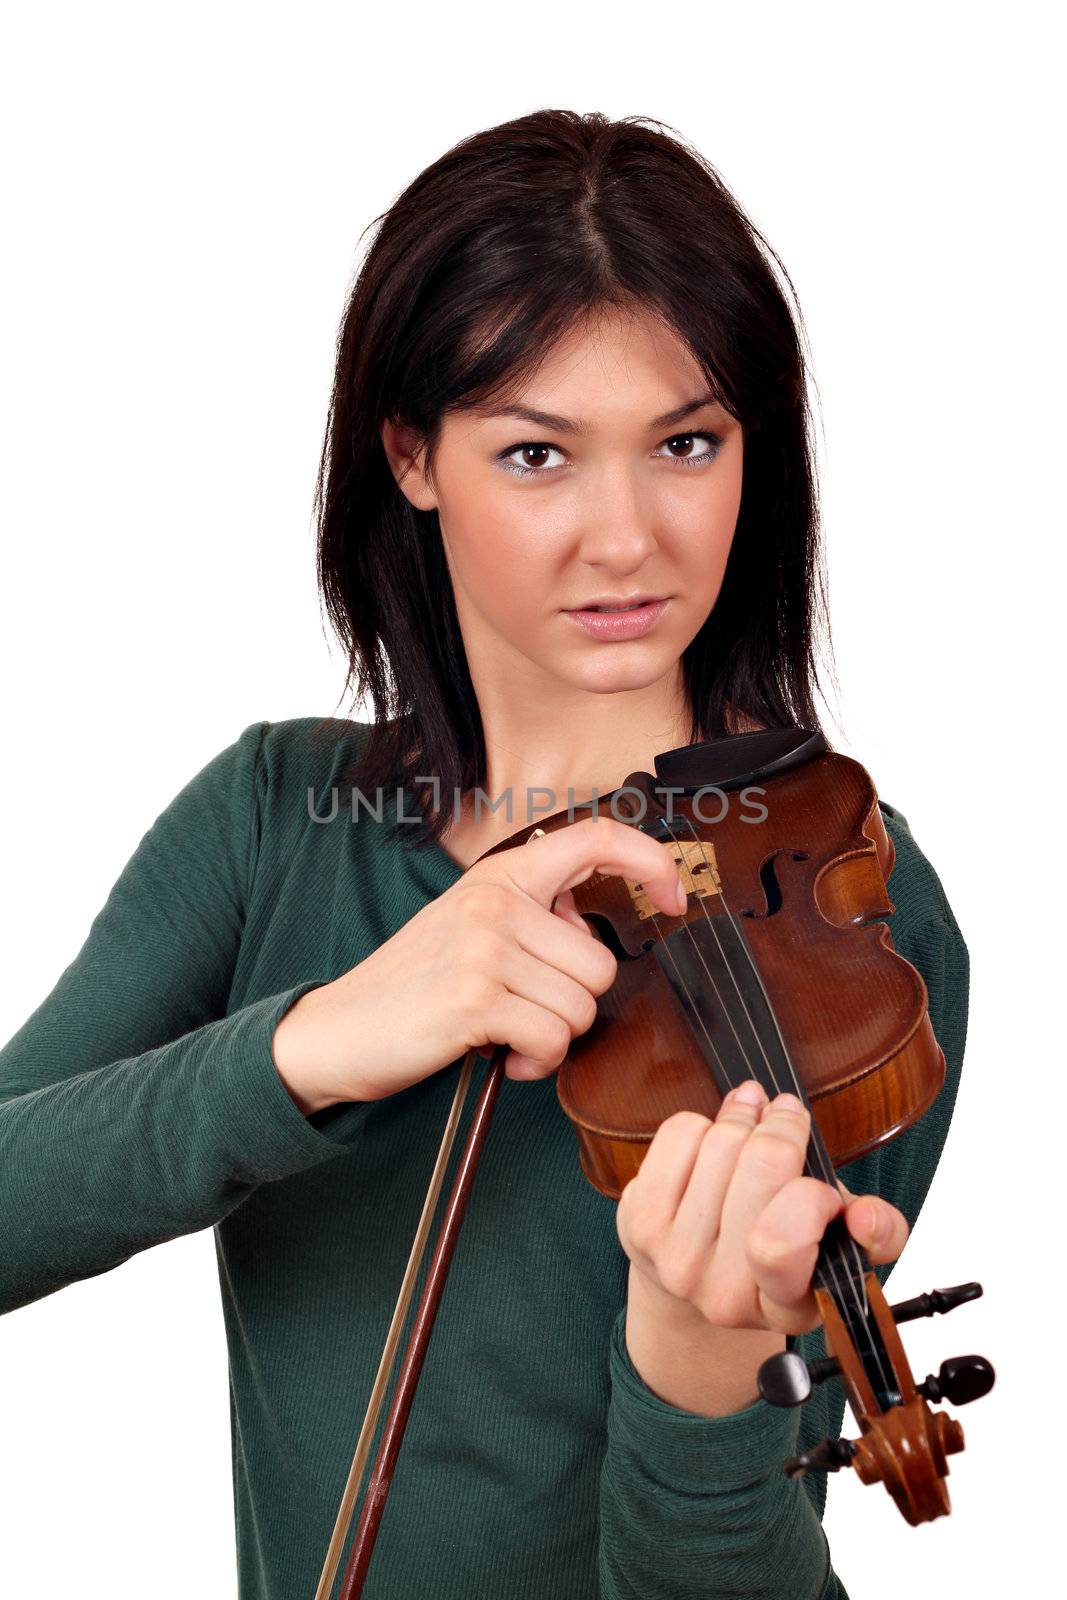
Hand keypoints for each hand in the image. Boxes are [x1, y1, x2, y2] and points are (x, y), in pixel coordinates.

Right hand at [272, 815, 686, 1111]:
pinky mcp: (476, 999)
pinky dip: (537, 1063)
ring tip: (508, 1036)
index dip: (651, 863)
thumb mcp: (472, 926)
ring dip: (554, 1039)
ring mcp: (486, 947)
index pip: (596, 838)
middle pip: (600, 963)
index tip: (674, 899)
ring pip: (582, 1007)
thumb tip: (590, 926)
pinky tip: (503, 1057)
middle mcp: (496, 901)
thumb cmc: (413, 986)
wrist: (339, 1031)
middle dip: (574, 1005)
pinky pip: (554, 1040)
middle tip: (526, 1013)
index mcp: (501, 874)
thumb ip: (532, 914)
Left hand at [616, 1078, 909, 1338]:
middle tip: (787, 1116)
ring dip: (743, 1118)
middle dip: (782, 1128)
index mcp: (784, 1307)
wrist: (701, 1273)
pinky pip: (681, 1133)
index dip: (810, 1198)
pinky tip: (712, 1142)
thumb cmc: (781, 1246)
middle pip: (758, 1167)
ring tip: (752, 1120)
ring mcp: (673, 1260)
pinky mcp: (637, 1222)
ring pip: (721, 1141)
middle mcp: (722, 1295)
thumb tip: (863, 1216)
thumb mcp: (838, 1249)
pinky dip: (703, 1122)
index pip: (781, 1244)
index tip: (821, 1186)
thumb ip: (877, 1233)